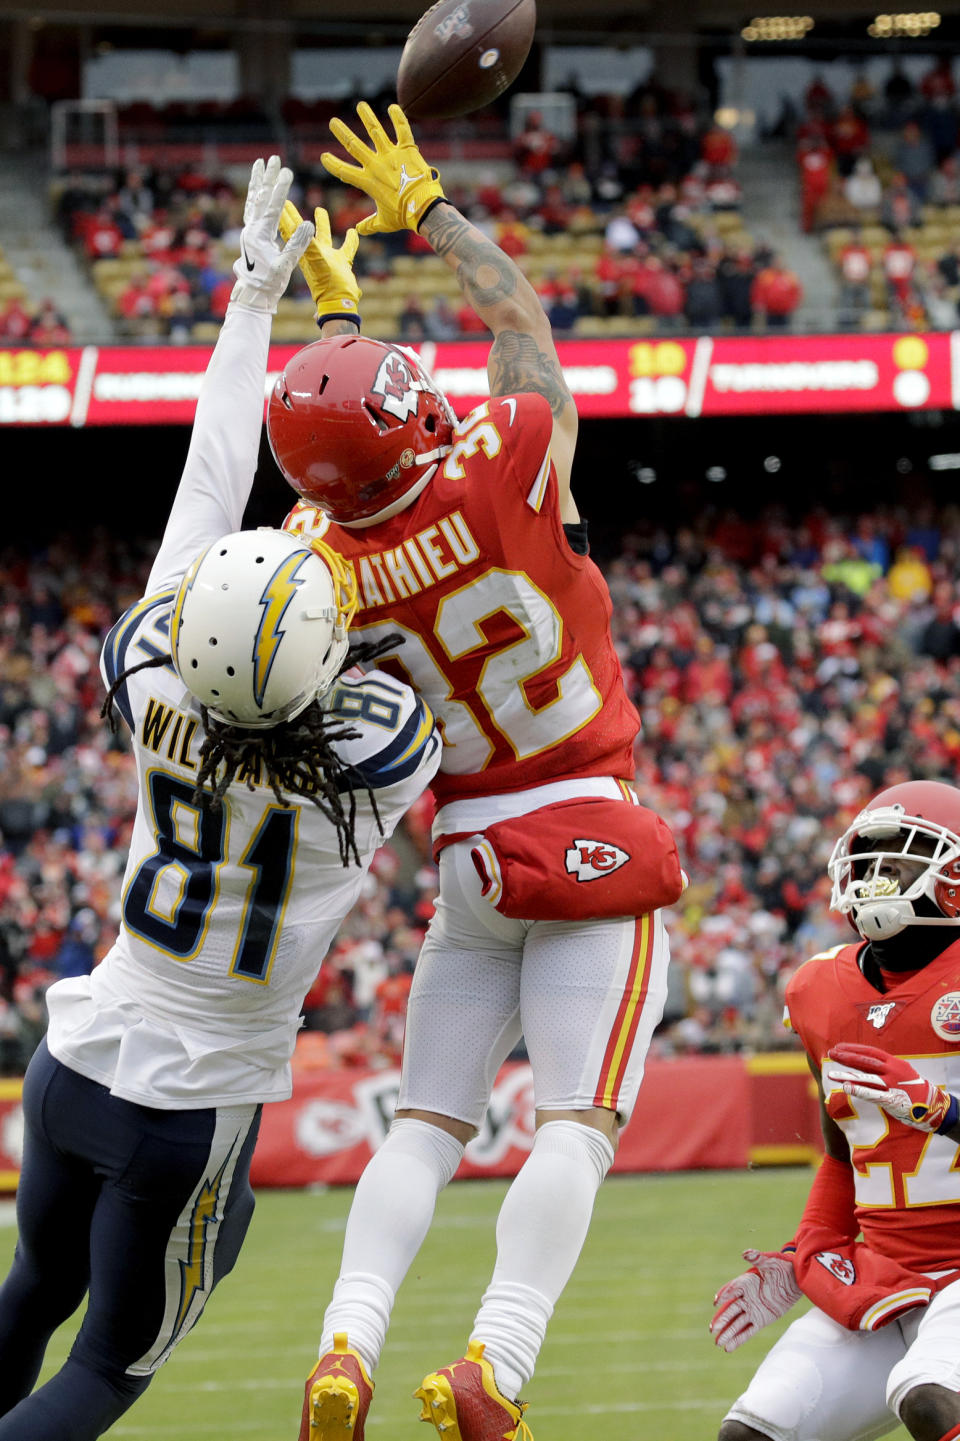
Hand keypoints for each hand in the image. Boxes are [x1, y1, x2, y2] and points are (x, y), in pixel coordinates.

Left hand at [230, 156, 313, 313]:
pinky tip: (258, 189)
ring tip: (260, 164)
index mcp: (259, 236)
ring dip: (258, 181)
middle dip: (268, 177)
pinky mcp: (250, 235)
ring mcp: (248, 231)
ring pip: (252, 200)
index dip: (280, 188)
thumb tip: (309, 225)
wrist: (253, 295)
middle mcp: (251, 229)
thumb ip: (296, 245)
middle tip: (274, 158)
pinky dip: (255, 196)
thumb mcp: (285, 266)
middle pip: (260, 197)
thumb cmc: (270, 283)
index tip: (287, 171)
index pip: (272, 207)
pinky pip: (251, 209)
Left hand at [279, 201, 360, 322]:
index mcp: (305, 252)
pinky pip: (345, 248)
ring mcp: (326, 260)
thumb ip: (310, 244)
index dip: (287, 215)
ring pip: (322, 237)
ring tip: (320, 209)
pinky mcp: (340, 266)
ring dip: (321, 224)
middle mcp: (313, 255)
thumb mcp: (316, 263)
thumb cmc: (327, 287)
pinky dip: (349, 240)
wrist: (339, 305)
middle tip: (287, 202)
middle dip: (294, 216)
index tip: (281, 201)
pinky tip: (352, 232)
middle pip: (301, 231)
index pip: (291, 229)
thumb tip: (306, 225)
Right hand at [321, 102, 445, 234]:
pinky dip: (398, 117)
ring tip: (361, 105)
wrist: (423, 208)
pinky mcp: (407, 150)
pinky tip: (393, 106)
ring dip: (367, 117)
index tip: (323, 156)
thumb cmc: (404, 217)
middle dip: (342, 133)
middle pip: (354, 146)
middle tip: (333, 122)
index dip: (333, 164)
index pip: (345, 171)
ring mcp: (391, 155)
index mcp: (368, 182)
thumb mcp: (384, 222)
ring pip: (376, 131)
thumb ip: (370, 224)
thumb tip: (359, 231)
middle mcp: (376, 165)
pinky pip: (402, 130)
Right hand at [710, 1249, 800, 1352]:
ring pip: (737, 1323)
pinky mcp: (760, 1320)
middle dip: (721, 1319)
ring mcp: (752, 1310)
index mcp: (745, 1282)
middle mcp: (746, 1298)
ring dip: (727, 1333)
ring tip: (717, 1343)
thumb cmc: (781, 1266)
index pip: (732, 1290)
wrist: (794, 1279)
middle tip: (712, 1328)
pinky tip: (728, 1348)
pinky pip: (747, 1331)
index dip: (724, 1295)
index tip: (716, 1302)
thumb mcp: (770, 1261)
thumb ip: (757, 1258)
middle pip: (731, 1310)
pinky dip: (738, 1339)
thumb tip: (746, 1253)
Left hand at [826, 1043, 955, 1131]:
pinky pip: (873, 1094)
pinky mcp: (893, 1099)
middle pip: (866, 1061)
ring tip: (831, 1074)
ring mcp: (893, 1085)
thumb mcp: (901, 1072)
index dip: (854, 1048)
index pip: (870, 1052)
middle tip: (831, 1053)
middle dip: (847, 1056)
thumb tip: (865, 1063)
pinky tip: (847, 1088)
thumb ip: (885, 1068)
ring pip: (866, 1078)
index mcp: (894, 1063)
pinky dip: (859, 1090)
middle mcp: (893, 1071)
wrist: (934, 1105)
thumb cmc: (914, 1089)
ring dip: (847, 1075)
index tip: (839, 1046)